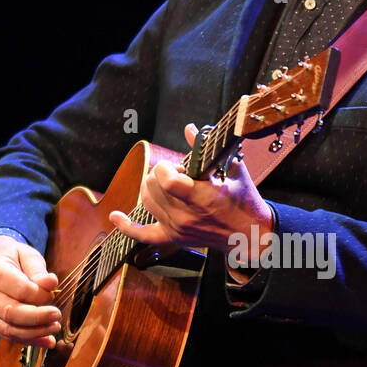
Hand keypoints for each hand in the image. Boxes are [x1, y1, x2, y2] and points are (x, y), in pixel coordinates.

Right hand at [0, 235, 60, 347]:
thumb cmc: (14, 259)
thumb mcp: (27, 255)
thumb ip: (38, 270)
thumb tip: (51, 283)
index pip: (21, 290)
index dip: (41, 295)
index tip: (53, 293)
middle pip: (11, 313)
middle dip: (38, 318)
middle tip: (57, 316)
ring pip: (9, 329)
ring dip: (35, 333)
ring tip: (54, 328)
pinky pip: (9, 337)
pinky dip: (30, 341)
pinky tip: (46, 340)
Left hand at [109, 124, 274, 257]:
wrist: (250, 235)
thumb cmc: (245, 201)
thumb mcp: (233, 170)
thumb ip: (208, 149)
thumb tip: (190, 129)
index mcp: (203, 197)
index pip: (167, 180)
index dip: (166, 167)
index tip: (177, 165)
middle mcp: (187, 215)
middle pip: (152, 187)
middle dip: (160, 174)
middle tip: (177, 173)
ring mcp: (178, 228)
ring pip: (146, 202)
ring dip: (150, 187)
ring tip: (166, 184)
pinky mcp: (173, 238)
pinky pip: (143, 235)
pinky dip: (126, 225)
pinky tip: (115, 216)